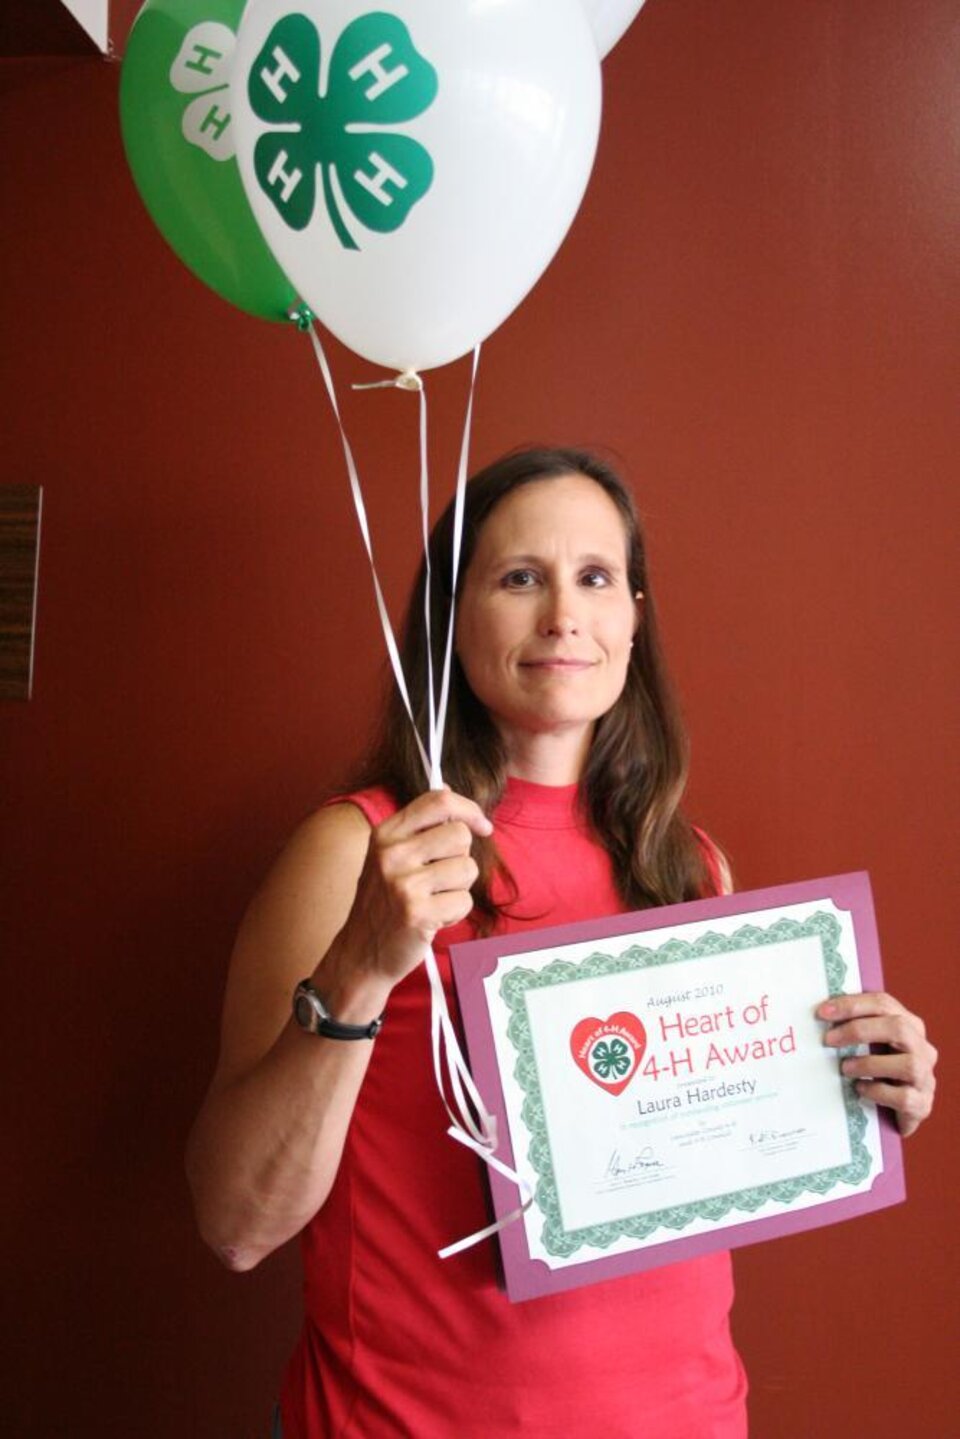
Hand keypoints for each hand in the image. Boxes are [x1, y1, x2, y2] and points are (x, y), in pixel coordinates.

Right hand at [341, 788, 492, 985]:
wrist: (360, 954)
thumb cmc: (383, 903)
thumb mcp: (388, 855)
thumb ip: (418, 824)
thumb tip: (445, 788)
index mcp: (385, 833)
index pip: (438, 801)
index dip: (469, 809)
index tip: (482, 826)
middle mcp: (392, 854)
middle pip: (460, 835)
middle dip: (461, 858)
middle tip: (439, 879)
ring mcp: (403, 884)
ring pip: (467, 868)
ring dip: (458, 889)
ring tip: (432, 901)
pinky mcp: (417, 913)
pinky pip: (464, 901)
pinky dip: (454, 914)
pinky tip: (431, 920)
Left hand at [816, 993, 936, 1137]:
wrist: (898, 1108)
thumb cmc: (879, 1071)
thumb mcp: (871, 1045)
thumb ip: (857, 1028)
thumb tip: (821, 1014)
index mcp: (910, 1025)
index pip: (884, 1004)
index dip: (852, 1005)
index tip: (823, 1012)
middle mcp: (922, 1048)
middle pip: (898, 1028)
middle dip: (859, 1030)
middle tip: (829, 1040)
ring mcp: (925, 1077)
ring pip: (907, 1064)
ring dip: (870, 1064)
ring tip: (845, 1068)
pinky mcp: (922, 1104)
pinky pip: (904, 1097)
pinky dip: (878, 1091)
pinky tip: (860, 1089)